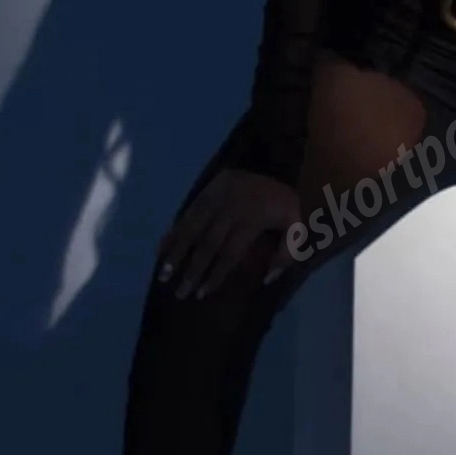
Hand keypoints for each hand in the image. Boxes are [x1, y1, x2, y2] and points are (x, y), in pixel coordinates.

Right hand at [155, 167, 303, 299]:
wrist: (266, 161)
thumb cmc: (280, 199)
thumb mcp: (295, 224)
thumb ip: (286, 253)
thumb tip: (268, 278)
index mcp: (250, 223)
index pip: (229, 254)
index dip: (215, 275)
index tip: (202, 293)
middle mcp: (227, 214)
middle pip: (207, 247)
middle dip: (192, 271)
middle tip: (180, 293)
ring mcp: (212, 203)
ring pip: (191, 232)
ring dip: (176, 254)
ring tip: (163, 275)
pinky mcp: (202, 195)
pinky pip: (185, 216)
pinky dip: (172, 233)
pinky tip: (160, 249)